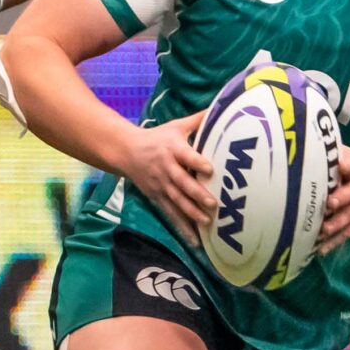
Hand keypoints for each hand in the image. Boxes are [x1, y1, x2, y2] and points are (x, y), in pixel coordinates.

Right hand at [124, 111, 212, 241]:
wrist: (127, 151)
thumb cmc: (158, 137)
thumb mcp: (176, 125)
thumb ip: (198, 120)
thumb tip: (222, 107)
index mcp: (173, 149)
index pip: (186, 156)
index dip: (197, 162)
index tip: (210, 169)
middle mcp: (166, 168)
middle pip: (182, 183)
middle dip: (197, 194)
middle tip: (213, 204)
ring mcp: (161, 186)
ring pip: (177, 202)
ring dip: (191, 213)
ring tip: (207, 222)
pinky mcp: (157, 198)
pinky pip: (171, 215)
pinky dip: (182, 228)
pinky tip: (194, 241)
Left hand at [318, 146, 349, 253]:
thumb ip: (335, 155)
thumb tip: (307, 146)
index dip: (347, 165)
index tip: (341, 164)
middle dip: (341, 199)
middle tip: (330, 203)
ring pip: (348, 217)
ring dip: (336, 224)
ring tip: (323, 231)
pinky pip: (347, 233)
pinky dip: (335, 242)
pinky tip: (321, 249)